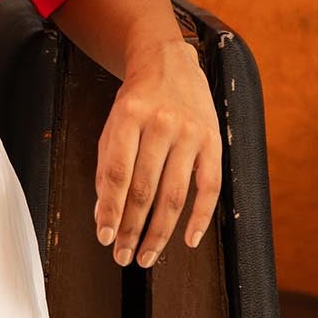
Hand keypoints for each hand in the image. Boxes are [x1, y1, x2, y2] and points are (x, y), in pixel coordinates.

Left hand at [94, 38, 221, 267]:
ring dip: (160, 232)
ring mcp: (191, 133)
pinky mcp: (214, 141)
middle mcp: (162, 124)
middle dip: (132, 228)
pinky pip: (210, 187)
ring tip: (147, 255)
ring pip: (175, 194)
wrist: (170, 61)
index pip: (117, 173)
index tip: (104, 237)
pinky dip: (201, 218)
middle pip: (145, 188)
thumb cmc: (136, 99)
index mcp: (129, 116)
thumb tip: (103, 213)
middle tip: (123, 255)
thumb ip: (106, 165)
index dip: (110, 209)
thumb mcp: (112, 122)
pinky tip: (188, 241)